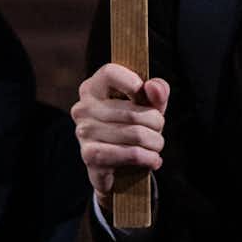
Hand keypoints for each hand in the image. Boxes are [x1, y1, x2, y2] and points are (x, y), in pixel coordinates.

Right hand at [71, 65, 168, 206]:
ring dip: (155, 142)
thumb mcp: (148, 107)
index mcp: (92, 88)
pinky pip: (131, 154)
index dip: (133, 82)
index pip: (110, 73)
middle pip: (132, 111)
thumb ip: (156, 93)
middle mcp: (83, 108)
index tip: (146, 98)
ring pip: (136, 134)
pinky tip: (153, 160)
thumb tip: (153, 87)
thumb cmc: (134, 129)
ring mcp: (84, 132)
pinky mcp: (90, 156)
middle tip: (158, 130)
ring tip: (156, 146)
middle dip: (156, 123)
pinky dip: (149, 158)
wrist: (119, 169)